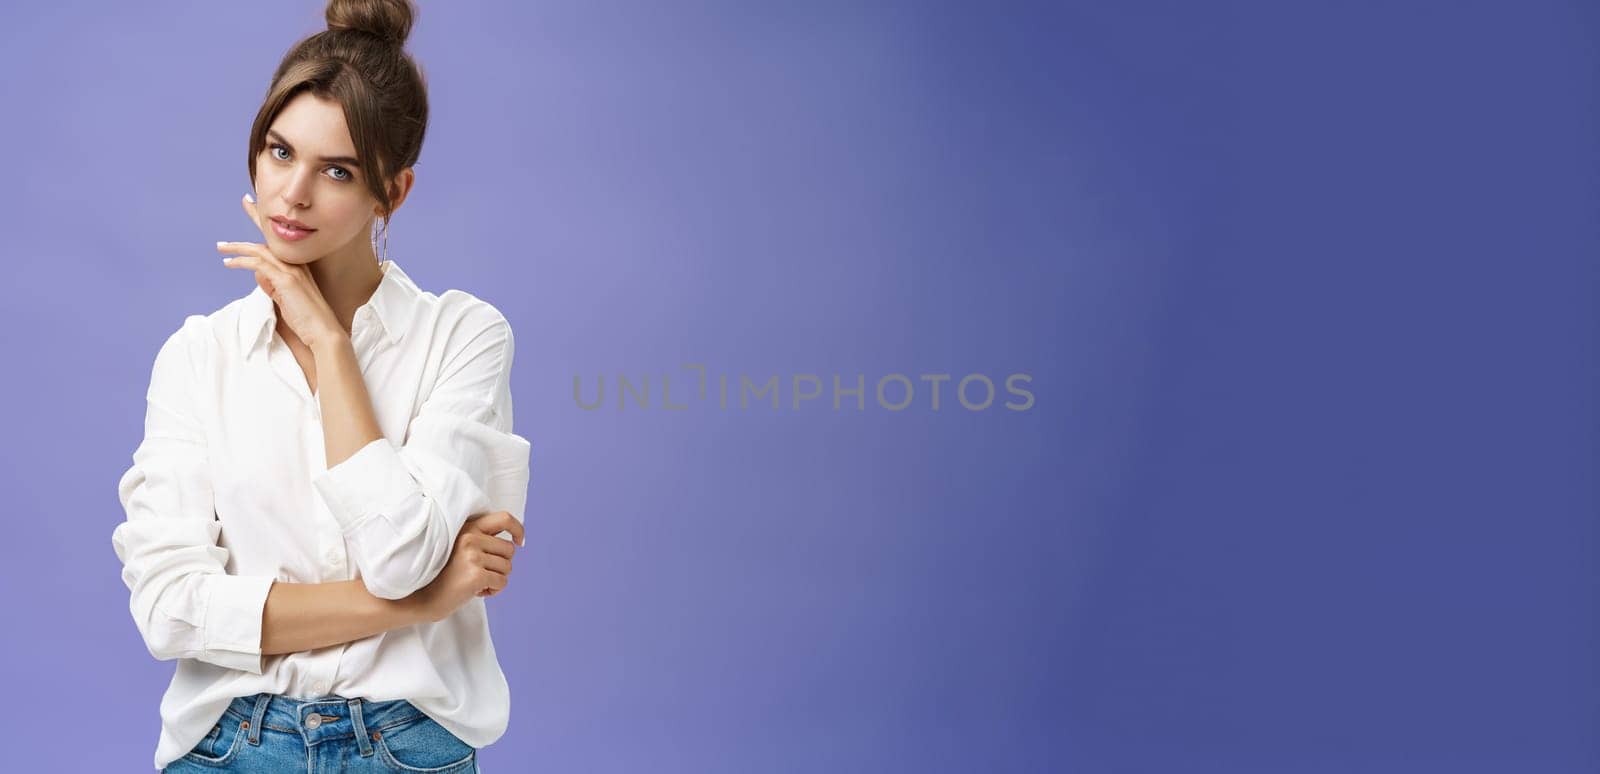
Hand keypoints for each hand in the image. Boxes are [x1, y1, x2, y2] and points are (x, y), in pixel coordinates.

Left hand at [218, 193, 343, 349]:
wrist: (323, 332)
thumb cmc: (307, 319)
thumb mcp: (286, 298)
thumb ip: (272, 285)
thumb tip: (258, 274)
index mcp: (300, 266)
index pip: (281, 240)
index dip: (270, 223)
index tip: (260, 208)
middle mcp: (297, 263)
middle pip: (272, 236)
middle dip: (258, 217)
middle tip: (245, 201)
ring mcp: (292, 271)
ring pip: (261, 250)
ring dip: (238, 246)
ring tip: (221, 247)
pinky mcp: (286, 281)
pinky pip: (258, 265)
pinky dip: (242, 262)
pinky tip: (229, 263)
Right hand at [413, 511, 525, 622]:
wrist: (424, 597)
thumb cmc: (446, 574)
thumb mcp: (462, 547)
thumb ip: (483, 540)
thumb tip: (514, 542)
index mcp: (468, 527)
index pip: (504, 518)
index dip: (518, 529)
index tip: (520, 542)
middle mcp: (470, 538)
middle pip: (509, 549)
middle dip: (501, 564)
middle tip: (482, 573)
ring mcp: (473, 556)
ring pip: (508, 567)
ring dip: (496, 579)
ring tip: (476, 582)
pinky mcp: (476, 574)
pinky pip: (502, 583)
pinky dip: (494, 591)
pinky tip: (476, 591)